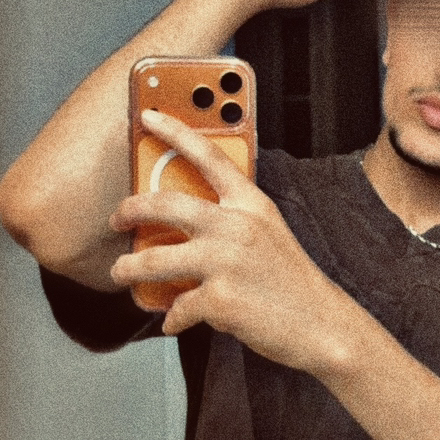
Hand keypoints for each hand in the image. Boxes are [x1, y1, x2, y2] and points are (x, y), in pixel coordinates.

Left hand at [109, 110, 357, 373]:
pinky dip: (172, 317)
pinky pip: (177, 308)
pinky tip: (176, 320)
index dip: (176, 131)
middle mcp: (237, 227)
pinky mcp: (220, 300)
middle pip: (166, 204)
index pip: (209, 155)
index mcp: (251, 204)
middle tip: (118, 219)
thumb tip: (187, 224)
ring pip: (155, 260)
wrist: (321, 323)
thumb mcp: (269, 232)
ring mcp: (226, 262)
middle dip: (130, 210)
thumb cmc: (292, 280)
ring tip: (122, 272)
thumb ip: (233, 219)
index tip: (149, 116)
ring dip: (129, 268)